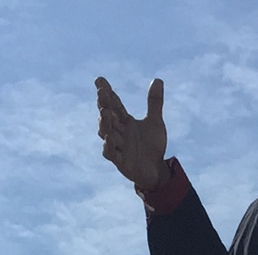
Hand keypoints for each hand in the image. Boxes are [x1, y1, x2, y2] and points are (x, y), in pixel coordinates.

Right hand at [95, 75, 166, 190]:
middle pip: (109, 116)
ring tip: (104, 112)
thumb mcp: (155, 122)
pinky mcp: (120, 161)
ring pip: (107, 133)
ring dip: (105, 123)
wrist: (156, 171)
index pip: (114, 104)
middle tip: (101, 92)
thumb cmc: (152, 146)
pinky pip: (112, 154)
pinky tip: (109, 138)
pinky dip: (109, 146)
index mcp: (125, 121)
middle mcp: (119, 132)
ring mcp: (118, 146)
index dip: (107, 92)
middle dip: (104, 104)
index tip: (99, 79)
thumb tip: (158, 79)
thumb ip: (154, 102)